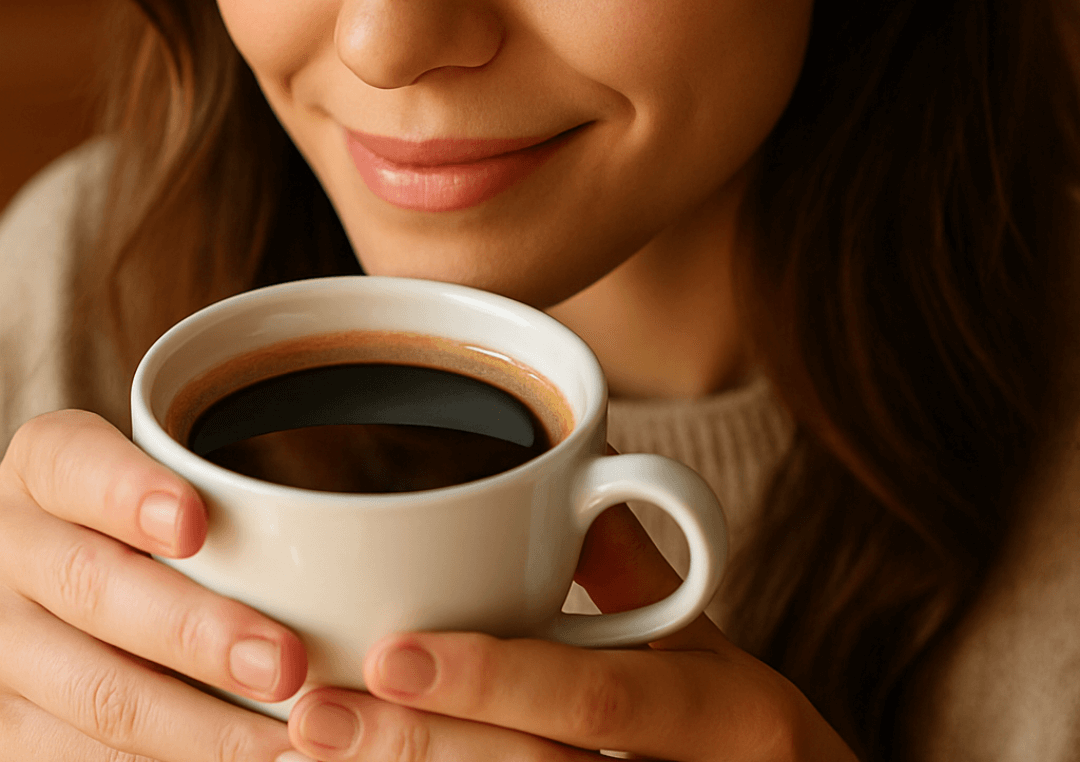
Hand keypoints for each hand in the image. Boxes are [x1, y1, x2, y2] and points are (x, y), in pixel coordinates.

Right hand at [0, 409, 307, 760]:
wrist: (54, 587)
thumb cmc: (149, 521)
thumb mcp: (164, 480)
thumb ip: (225, 492)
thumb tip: (368, 531)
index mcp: (45, 469)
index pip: (72, 465)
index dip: (126, 493)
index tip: (194, 526)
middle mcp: (10, 550)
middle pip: (94, 589)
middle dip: (196, 632)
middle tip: (288, 662)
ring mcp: (2, 645)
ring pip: (96, 692)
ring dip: (200, 727)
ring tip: (290, 745)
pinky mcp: (9, 726)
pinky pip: (82, 760)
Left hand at [282, 460, 857, 761]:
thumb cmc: (734, 728)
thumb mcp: (705, 647)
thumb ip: (633, 568)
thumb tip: (576, 463)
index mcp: (721, 712)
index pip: (594, 699)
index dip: (493, 679)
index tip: (391, 651)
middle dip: (414, 749)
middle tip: (310, 714)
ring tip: (313, 752)